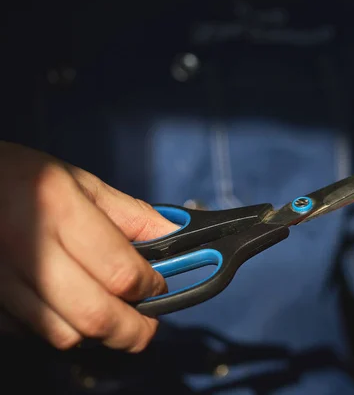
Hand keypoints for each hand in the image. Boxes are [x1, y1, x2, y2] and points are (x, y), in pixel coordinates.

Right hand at [0, 141, 178, 351]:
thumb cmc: (24, 178)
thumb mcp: (82, 183)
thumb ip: (132, 215)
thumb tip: (175, 236)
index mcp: (60, 210)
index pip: (120, 271)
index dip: (151, 287)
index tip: (160, 287)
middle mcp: (30, 248)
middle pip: (95, 316)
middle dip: (134, 330)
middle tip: (147, 325)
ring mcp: (3, 278)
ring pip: (64, 335)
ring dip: (99, 334)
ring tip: (112, 315)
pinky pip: (33, 333)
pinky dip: (61, 330)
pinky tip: (70, 309)